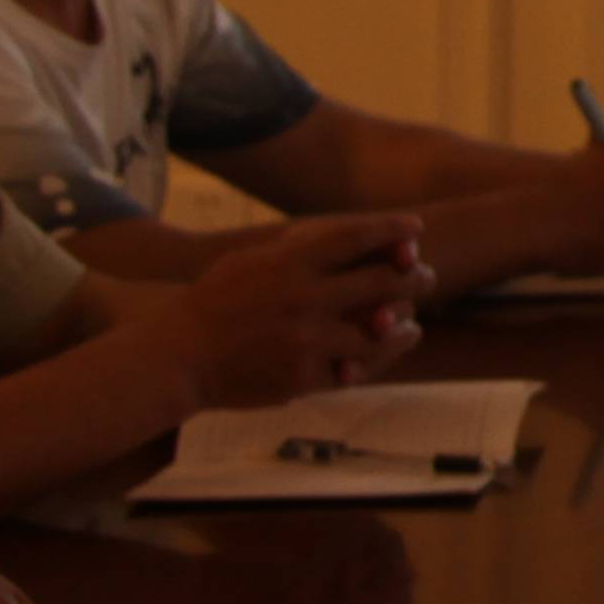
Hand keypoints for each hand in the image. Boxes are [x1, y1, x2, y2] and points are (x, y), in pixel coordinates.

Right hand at [174, 213, 427, 404]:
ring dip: (403, 328)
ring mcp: (305, 340)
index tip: (416, 227)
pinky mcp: (302, 377)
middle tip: (426, 276)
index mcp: (289, 264)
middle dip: (413, 277)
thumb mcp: (250, 262)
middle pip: (382, 282)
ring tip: (412, 326)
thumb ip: (297, 250)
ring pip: (379, 334)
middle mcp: (303, 298)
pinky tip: (377, 356)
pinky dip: (369, 363)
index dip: (391, 229)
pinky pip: (352, 370)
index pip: (355, 237)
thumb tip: (350, 236)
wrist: (177, 357)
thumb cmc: (213, 303)